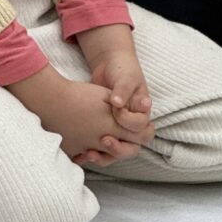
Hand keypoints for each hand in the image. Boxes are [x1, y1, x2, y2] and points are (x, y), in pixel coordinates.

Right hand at [7, 66, 152, 166]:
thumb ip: (120, 107)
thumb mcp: (104, 95)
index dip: (144, 134)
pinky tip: (87, 148)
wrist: (50, 100)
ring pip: (104, 158)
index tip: (145, 130)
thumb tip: (130, 112)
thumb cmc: (78, 94)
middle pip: (124, 152)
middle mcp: (101, 141)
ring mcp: (85, 148)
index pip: (138, 137)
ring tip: (106, 142)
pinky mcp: (72, 150)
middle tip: (128, 139)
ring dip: (108, 152)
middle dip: (128, 146)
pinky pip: (83, 158)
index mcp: (112, 126)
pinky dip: (87, 154)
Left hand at [75, 25, 154, 164]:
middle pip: (131, 148)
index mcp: (142, 114)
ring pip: (115, 153)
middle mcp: (131, 126)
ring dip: (104, 156)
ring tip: (89, 154)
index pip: (141, 129)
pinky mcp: (104, 131)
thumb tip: (117, 103)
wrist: (110, 65)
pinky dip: (92, 153)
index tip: (116, 109)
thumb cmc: (122, 70)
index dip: (128, 122)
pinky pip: (101, 149)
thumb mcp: (126, 78)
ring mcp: (117, 131)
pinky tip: (80, 155)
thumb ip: (123, 91)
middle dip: (117, 148)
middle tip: (104, 140)